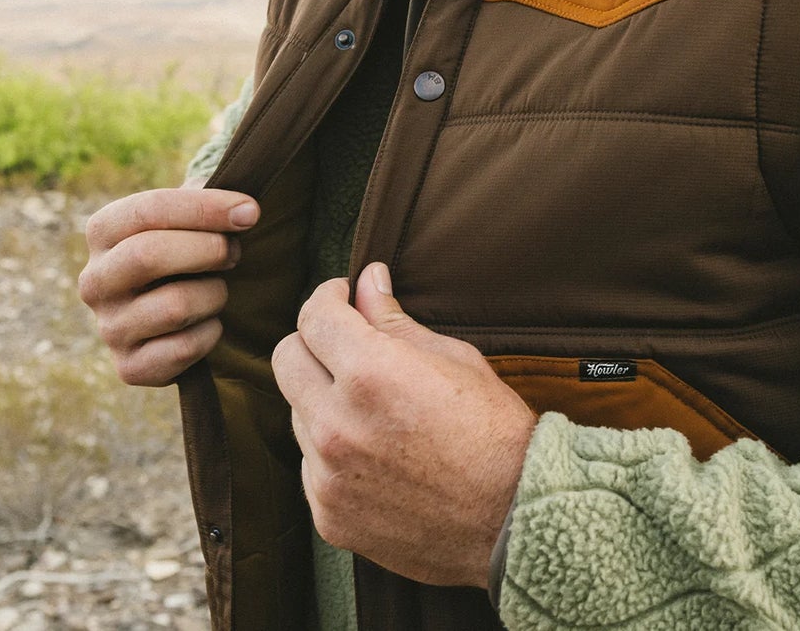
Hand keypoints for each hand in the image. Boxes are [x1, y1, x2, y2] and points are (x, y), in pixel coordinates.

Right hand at [77, 185, 258, 385]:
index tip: (250, 212)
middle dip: (209, 249)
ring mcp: (108, 327)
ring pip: (174, 306)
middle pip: (149, 255)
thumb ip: (210, 204)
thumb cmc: (187, 249)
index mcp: (103, 232)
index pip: (149, 209)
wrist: (176, 308)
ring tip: (218, 289)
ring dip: (214, 294)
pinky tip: (208, 322)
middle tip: (235, 252)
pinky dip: (210, 333)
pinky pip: (184, 348)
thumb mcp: (188, 217)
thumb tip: (245, 212)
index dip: (205, 208)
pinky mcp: (129, 367)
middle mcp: (94, 281)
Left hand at [272, 263, 536, 587]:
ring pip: (297, 412)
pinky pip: (311, 464)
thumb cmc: (492, 429)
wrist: (513, 517)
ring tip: (374, 407)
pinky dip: (333, 450)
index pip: (314, 316)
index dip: (328, 296)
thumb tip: (366, 281)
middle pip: (286, 359)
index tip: (343, 296)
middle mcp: (337, 424)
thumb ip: (393, 320)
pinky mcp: (328, 515)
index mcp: (370, 373)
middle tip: (347, 343)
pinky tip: (376, 451)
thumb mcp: (451, 357)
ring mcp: (328, 475)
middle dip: (313, 341)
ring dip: (323, 398)